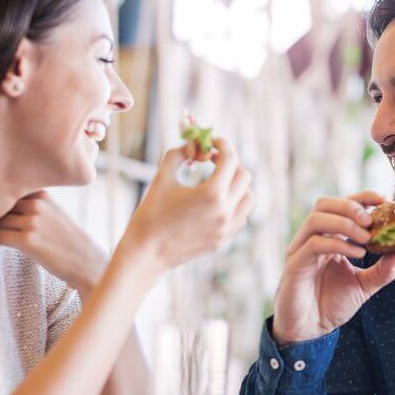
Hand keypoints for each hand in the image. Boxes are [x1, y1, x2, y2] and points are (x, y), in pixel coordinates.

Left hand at [0, 191, 107, 295]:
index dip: (0, 205)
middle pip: (0, 206)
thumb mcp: (57, 215)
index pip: (9, 193)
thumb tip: (6, 209)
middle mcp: (37, 205)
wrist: (88, 264)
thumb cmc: (71, 243)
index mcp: (44, 196)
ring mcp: (32, 222)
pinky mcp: (27, 240)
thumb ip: (37, 207)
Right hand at [123, 137, 253, 271]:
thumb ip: (179, 154)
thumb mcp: (162, 177)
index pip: (231, 159)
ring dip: (237, 184)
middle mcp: (225, 211)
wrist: (146, 254)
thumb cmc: (150, 214)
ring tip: (217, 179)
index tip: (213, 140)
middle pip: (243, 176)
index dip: (223, 144)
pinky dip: (235, 203)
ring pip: (248, 197)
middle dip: (229, 162)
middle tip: (212, 158)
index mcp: (212, 194)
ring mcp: (226, 228)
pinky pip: (241, 216)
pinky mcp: (223, 239)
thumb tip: (192, 146)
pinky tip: (216, 201)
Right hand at [272, 192, 394, 345]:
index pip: (342, 206)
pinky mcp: (294, 264)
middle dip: (351, 206)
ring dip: (345, 223)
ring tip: (367, 238)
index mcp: (327, 238)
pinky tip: (358, 254)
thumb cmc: (331, 305)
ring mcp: (300, 250)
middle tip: (372, 220)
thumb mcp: (364, 286)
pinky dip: (338, 244)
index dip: (362, 198)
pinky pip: (314, 244)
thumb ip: (382, 271)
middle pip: (324, 204)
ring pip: (317, 218)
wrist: (310, 331)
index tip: (384, 199)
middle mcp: (312, 239)